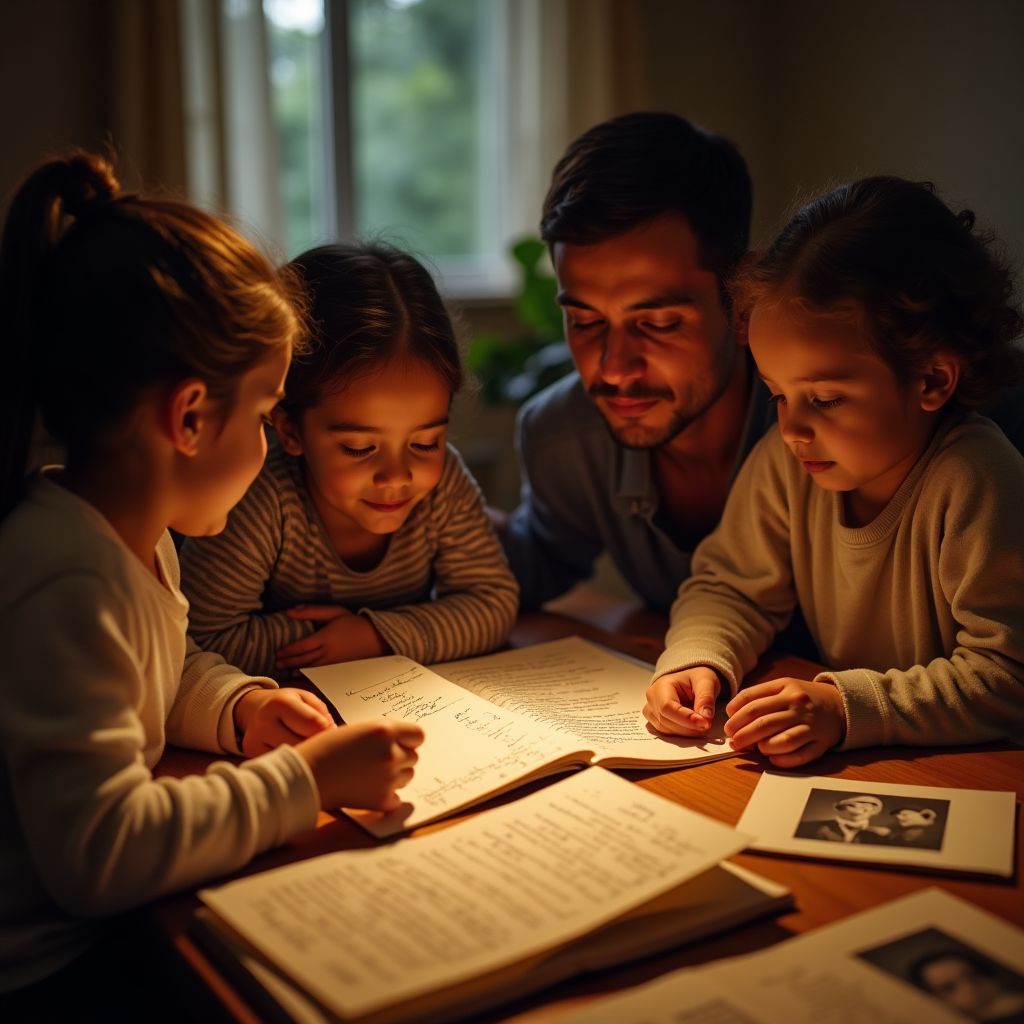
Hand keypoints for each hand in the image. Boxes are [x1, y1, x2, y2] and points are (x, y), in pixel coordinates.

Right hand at [234, 688, 332, 757]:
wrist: (254, 709)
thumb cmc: (285, 703)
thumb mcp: (305, 698)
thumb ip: (321, 713)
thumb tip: (330, 734)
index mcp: (280, 703)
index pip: (313, 725)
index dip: (328, 731)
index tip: (330, 732)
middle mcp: (264, 722)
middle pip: (303, 744)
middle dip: (316, 746)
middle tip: (321, 743)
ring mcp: (254, 741)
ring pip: (292, 758)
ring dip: (305, 756)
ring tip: (308, 748)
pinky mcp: (251, 755)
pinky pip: (280, 765)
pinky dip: (292, 763)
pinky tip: (294, 755)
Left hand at [277, 604, 387, 668]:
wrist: (377, 638)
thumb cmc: (354, 622)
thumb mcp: (334, 611)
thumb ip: (311, 611)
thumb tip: (289, 611)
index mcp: (325, 637)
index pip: (301, 647)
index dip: (288, 651)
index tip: (278, 653)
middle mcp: (327, 652)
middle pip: (303, 660)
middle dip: (288, 662)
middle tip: (277, 663)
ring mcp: (333, 663)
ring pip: (310, 669)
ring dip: (296, 670)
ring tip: (286, 670)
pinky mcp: (339, 670)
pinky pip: (320, 674)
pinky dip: (309, 675)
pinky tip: (302, 675)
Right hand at [297, 719, 424, 810]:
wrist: (308, 775)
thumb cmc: (327, 748)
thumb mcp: (359, 729)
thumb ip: (384, 734)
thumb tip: (405, 742)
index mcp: (385, 730)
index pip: (418, 735)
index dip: (409, 739)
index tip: (401, 742)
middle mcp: (391, 753)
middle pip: (413, 756)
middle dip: (400, 757)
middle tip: (377, 759)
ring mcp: (388, 778)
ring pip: (407, 776)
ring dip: (395, 775)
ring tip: (371, 773)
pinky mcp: (382, 800)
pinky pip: (397, 798)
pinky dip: (387, 796)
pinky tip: (370, 789)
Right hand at [643, 666, 720, 735]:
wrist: (690, 681)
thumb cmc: (695, 679)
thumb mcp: (706, 681)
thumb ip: (706, 698)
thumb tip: (705, 717)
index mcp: (661, 686)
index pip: (667, 707)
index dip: (685, 718)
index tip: (705, 723)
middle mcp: (652, 699)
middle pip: (666, 721)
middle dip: (689, 727)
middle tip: (707, 724)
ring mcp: (652, 711)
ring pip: (667, 730)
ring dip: (687, 731)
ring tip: (702, 723)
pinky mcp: (656, 721)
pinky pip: (668, 733)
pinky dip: (683, 733)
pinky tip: (693, 726)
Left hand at [725, 677, 846, 766]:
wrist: (840, 704)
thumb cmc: (803, 698)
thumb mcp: (782, 687)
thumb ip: (758, 696)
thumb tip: (732, 712)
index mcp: (785, 688)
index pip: (752, 700)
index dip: (735, 715)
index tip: (728, 725)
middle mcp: (798, 705)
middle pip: (763, 722)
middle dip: (742, 734)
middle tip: (733, 741)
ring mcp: (810, 725)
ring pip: (783, 740)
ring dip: (762, 746)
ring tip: (754, 748)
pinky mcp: (821, 743)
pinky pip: (801, 756)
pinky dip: (783, 760)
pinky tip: (772, 758)